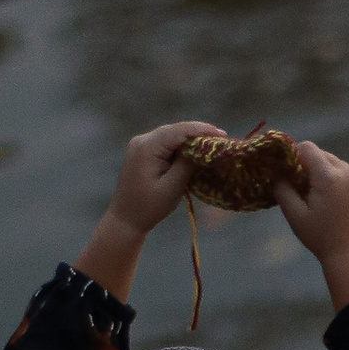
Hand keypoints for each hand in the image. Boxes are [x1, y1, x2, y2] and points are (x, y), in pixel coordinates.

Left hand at [78, 121, 225, 300]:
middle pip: (175, 131)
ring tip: (212, 145)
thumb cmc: (149, 207)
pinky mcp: (142, 151)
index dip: (202, 130)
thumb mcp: (172, 187)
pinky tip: (194, 151)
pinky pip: (165, 143)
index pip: (179, 131)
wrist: (125, 219)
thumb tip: (204, 147)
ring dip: (190, 140)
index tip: (223, 135)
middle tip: (221, 140)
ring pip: (171, 136)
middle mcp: (141, 141)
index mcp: (147, 148)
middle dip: (198, 134)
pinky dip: (180, 146)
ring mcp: (140, 145)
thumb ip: (187, 164)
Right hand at [271, 140, 348, 311]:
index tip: (288, 169)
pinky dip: (338, 180)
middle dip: (309, 165)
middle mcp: (348, 172)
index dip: (294, 154)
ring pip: (336, 163)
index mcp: (329, 177)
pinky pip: (348, 174)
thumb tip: (276, 172)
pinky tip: (334, 200)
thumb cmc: (320, 237)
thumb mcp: (294, 214)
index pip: (308, 148)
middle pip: (323, 154)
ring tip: (318, 195)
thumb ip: (282, 189)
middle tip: (301, 185)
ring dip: (324, 172)